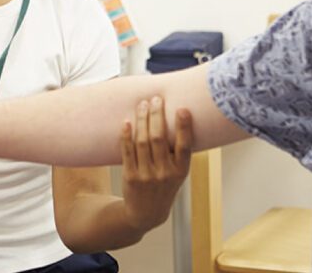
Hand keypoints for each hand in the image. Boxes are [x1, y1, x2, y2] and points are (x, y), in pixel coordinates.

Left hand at [120, 96, 192, 232]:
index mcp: (181, 171)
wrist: (147, 212)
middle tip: (156, 99)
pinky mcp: (130, 177)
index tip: (182, 109)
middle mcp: (165, 173)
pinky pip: (127, 152)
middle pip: (159, 139)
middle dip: (157, 116)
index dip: (184, 128)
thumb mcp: (178, 173)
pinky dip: (126, 136)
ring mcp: (146, 176)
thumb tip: (174, 118)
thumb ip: (178, 152)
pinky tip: (127, 122)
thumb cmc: (165, 184)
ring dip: (142, 120)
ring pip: (143, 142)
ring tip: (142, 105)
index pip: (184, 147)